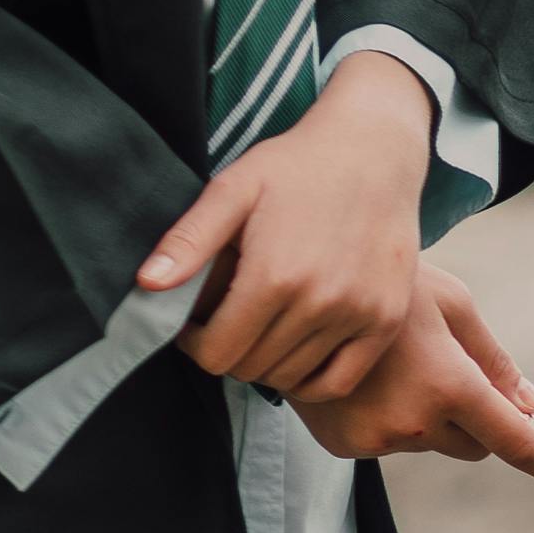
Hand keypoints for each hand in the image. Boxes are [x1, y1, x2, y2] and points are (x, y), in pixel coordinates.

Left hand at [140, 53, 431, 401]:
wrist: (374, 150)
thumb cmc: (297, 166)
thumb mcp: (234, 190)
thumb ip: (189, 240)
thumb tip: (148, 285)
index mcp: (274, 275)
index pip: (217, 353)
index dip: (195, 345)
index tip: (195, 326)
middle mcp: (319, 303)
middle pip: (251, 369)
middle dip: (227, 352)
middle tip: (227, 322)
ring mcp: (358, 314)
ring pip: (291, 378)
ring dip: (266, 363)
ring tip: (260, 329)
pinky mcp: (385, 320)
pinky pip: (339, 382)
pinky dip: (310, 381)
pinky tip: (295, 354)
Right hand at [295, 266, 533, 482]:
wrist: (302, 292)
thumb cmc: (391, 286)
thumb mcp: (453, 306)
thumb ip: (495, 362)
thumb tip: (531, 407)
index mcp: (450, 384)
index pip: (514, 440)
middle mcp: (415, 421)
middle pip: (474, 445)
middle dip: (477, 420)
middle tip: (450, 371)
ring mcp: (376, 439)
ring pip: (430, 442)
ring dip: (428, 416)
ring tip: (395, 365)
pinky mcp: (345, 446)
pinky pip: (390, 443)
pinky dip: (389, 419)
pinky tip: (367, 381)